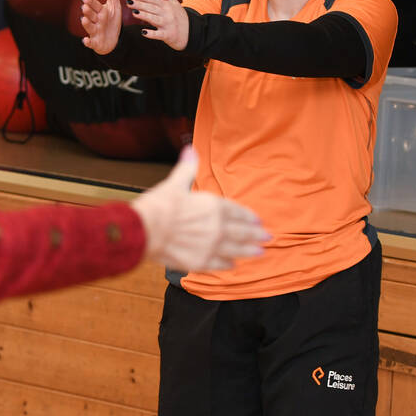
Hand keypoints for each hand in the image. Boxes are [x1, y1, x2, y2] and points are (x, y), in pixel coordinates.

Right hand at [79, 0, 122, 54]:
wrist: (113, 39)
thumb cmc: (111, 20)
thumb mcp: (114, 4)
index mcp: (100, 11)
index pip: (96, 5)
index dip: (92, 2)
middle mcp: (96, 21)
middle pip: (92, 15)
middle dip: (88, 11)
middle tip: (84, 7)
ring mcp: (95, 32)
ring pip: (90, 27)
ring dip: (86, 24)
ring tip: (83, 19)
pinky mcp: (96, 43)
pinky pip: (91, 43)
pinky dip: (88, 42)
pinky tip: (85, 41)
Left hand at [127, 0, 188, 50]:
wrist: (191, 32)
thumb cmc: (179, 16)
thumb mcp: (173, 2)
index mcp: (167, 5)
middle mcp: (167, 13)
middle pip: (152, 7)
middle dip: (140, 4)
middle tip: (129, 2)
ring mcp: (168, 25)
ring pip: (155, 19)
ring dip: (145, 16)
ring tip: (134, 13)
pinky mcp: (168, 35)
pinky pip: (159, 34)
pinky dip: (152, 34)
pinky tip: (144, 32)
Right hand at [132, 148, 267, 270]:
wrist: (146, 229)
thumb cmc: (160, 204)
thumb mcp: (176, 183)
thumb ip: (187, 169)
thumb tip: (190, 150)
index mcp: (214, 206)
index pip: (237, 212)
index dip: (249, 216)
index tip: (258, 220)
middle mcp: (217, 227)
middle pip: (242, 232)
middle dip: (257, 235)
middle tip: (268, 237)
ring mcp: (211, 246)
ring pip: (236, 250)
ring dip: (249, 251)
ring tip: (260, 253)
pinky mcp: (200, 262)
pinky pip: (219, 265)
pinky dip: (227, 265)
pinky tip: (232, 265)